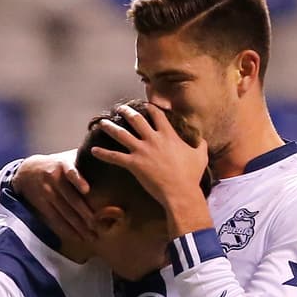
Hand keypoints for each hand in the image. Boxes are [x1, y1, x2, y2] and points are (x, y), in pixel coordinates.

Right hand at [12, 151, 94, 241]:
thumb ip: (85, 158)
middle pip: (71, 199)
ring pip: (64, 212)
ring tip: (92, 237)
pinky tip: (77, 237)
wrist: (28, 170)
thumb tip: (109, 157)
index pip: (71, 172)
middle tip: (99, 227)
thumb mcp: (68, 157)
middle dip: (86, 215)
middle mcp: (54, 179)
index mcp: (63, 165)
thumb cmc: (58, 164)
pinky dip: (66, 230)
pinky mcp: (42, 204)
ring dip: (79, 227)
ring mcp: (47, 193)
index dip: (78, 180)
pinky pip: (55, 219)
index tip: (86, 190)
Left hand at [91, 103, 212, 235]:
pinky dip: (103, 154)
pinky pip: (115, 157)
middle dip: (126, 112)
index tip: (145, 104)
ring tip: (101, 123)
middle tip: (120, 108)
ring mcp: (142, 150)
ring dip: (110, 127)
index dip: (150, 107)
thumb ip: (200, 144)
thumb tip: (201, 140)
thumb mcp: (200, 156)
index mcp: (168, 135)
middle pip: (136, 119)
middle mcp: (153, 139)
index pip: (157, 115)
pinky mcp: (134, 164)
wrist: (181, 192)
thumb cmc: (191, 176)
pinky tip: (94, 151)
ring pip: (121, 134)